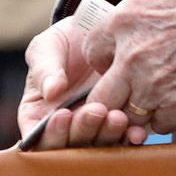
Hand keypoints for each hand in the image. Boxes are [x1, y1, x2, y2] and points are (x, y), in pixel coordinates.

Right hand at [17, 15, 133, 149]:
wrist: (100, 30)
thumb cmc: (65, 42)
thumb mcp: (47, 48)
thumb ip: (45, 69)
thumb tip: (51, 91)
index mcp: (39, 116)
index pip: (39, 137)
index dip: (50, 133)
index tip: (62, 114)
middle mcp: (66, 129)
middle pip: (70, 145)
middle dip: (82, 130)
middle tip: (96, 110)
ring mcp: (94, 129)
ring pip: (97, 145)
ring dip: (107, 135)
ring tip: (118, 116)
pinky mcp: (119, 126)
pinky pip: (123, 140)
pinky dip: (129, 139)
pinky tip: (137, 132)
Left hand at [82, 0, 175, 140]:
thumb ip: (137, 11)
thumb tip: (129, 23)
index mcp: (124, 22)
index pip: (91, 52)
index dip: (102, 58)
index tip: (113, 60)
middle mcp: (132, 56)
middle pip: (99, 98)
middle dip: (108, 99)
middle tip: (121, 94)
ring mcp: (155, 83)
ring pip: (128, 116)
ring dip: (136, 110)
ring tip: (152, 97)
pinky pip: (159, 122)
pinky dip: (163, 116)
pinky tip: (172, 101)